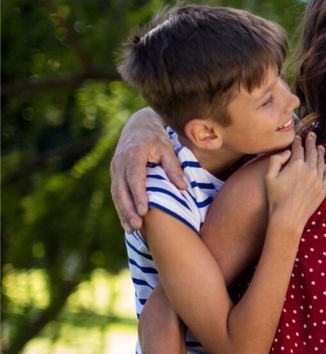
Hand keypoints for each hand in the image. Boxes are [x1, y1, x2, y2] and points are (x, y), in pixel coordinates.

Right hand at [111, 109, 182, 231]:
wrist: (138, 124)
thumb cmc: (157, 137)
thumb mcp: (168, 148)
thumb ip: (174, 167)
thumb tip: (183, 187)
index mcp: (134, 154)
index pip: (135, 178)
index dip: (139, 195)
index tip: (145, 211)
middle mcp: (120, 161)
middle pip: (121, 189)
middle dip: (128, 209)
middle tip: (137, 226)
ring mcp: (115, 167)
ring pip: (116, 193)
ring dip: (123, 212)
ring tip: (131, 229)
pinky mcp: (114, 172)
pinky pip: (115, 193)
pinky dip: (120, 207)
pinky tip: (126, 221)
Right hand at [265, 133, 325, 231]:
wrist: (288, 218)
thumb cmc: (276, 198)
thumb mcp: (269, 177)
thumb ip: (276, 160)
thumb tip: (287, 153)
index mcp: (296, 165)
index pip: (298, 148)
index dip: (298, 141)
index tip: (298, 137)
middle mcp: (310, 170)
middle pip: (312, 152)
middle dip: (311, 141)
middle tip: (312, 134)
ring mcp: (318, 180)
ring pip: (321, 162)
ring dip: (320, 153)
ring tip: (320, 147)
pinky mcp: (322, 189)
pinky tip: (325, 165)